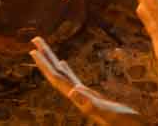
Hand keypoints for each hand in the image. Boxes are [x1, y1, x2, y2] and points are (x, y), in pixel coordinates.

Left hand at [30, 37, 144, 124]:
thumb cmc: (124, 124)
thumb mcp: (108, 113)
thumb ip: (90, 104)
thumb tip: (72, 91)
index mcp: (78, 98)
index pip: (57, 78)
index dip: (44, 65)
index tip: (33, 50)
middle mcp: (77, 96)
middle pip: (57, 73)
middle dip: (45, 57)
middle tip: (35, 39)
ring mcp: (83, 95)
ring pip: (64, 74)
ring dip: (53, 61)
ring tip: (44, 50)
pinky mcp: (91, 95)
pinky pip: (74, 78)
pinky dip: (67, 70)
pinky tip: (63, 64)